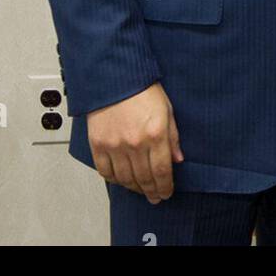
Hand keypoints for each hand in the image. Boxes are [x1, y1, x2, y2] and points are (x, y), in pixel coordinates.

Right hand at [87, 82, 183, 202]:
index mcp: (155, 134)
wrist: (115, 78)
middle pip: (144, 178)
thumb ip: (173, 137)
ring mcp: (115, 145)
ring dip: (134, 188)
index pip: (161, 171)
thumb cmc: (142, 89)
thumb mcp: (167, 110)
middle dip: (152, 191)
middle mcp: (135, 143)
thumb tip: (177, 160)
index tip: (166, 193)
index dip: (165, 186)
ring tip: (141, 190)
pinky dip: (114, 180)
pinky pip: (105, 171)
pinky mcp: (98, 144)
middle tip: (155, 197)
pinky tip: (121, 180)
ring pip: (125, 179)